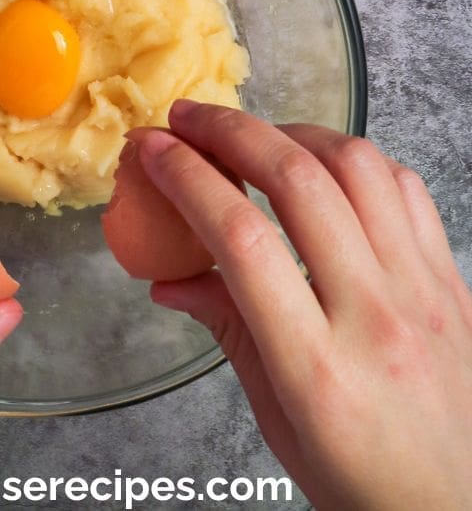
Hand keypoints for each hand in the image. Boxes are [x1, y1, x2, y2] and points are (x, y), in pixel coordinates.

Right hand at [141, 102, 471, 510]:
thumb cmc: (365, 482)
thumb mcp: (278, 422)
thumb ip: (229, 331)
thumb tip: (168, 278)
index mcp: (316, 368)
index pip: (241, 239)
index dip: (186, 179)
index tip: (152, 149)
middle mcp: (375, 317)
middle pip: (298, 182)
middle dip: (230, 132)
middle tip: (188, 118)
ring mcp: (423, 291)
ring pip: (357, 165)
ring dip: (293, 132)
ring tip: (255, 136)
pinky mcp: (452, 279)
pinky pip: (405, 187)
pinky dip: (355, 159)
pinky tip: (324, 167)